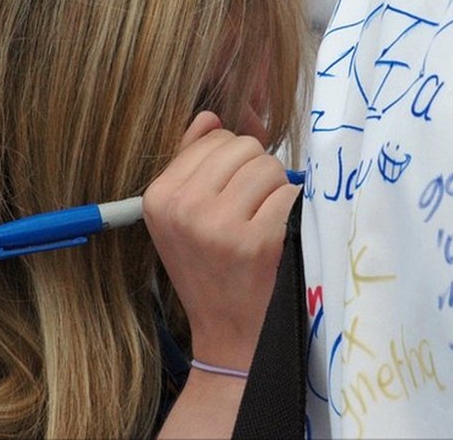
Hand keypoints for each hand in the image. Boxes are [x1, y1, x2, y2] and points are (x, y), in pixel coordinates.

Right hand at [143, 111, 297, 370]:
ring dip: (276, 191)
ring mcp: (219, 226)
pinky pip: (289, 194)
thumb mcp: (184, 217)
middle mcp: (183, 208)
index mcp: (159, 197)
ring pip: (270, 167)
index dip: (232, 161)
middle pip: (244, 147)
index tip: (230, 194)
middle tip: (251, 210)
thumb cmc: (211, 269)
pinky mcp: (256, 241)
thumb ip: (192, 162)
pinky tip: (278, 235)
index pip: (213, 137)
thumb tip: (210, 116)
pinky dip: (293, 210)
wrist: (230, 335)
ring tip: (262, 223)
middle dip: (256, 172)